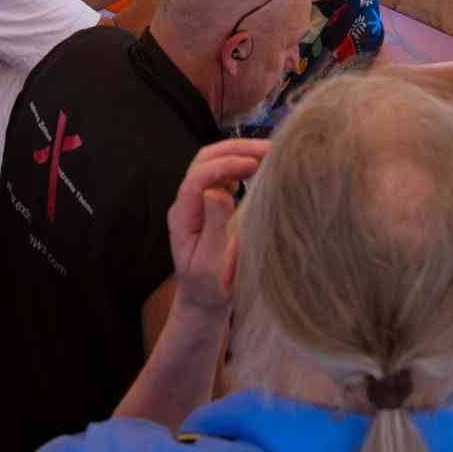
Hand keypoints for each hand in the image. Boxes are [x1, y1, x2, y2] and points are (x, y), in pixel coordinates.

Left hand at [167, 138, 269, 317]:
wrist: (203, 302)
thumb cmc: (208, 289)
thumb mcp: (211, 264)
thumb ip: (213, 227)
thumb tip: (216, 192)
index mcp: (182, 216)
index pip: (198, 177)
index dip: (225, 165)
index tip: (253, 166)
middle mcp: (187, 202)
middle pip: (204, 160)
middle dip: (235, 149)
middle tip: (268, 150)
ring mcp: (198, 200)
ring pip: (213, 162)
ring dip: (239, 152)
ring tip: (270, 152)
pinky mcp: (212, 202)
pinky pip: (225, 173)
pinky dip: (242, 163)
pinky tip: (262, 166)